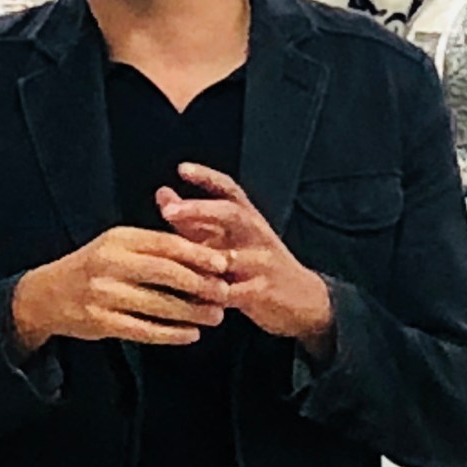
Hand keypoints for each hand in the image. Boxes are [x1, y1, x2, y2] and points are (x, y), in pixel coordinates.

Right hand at [12, 226, 230, 354]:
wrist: (48, 293)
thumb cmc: (95, 267)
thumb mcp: (118, 245)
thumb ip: (155, 247)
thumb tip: (204, 253)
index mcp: (118, 239)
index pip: (164, 244)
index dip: (197, 254)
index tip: (224, 263)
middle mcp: (109, 263)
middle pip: (164, 272)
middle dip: (199, 283)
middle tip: (225, 292)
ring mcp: (103, 294)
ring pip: (157, 304)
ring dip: (191, 312)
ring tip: (215, 316)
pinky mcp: (99, 321)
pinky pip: (143, 330)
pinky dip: (170, 334)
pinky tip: (190, 334)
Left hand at [157, 163, 334, 360]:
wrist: (303, 298)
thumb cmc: (255, 262)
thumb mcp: (228, 237)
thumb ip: (194, 218)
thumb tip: (162, 194)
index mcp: (247, 217)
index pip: (229, 188)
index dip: (206, 177)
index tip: (182, 168)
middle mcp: (255, 234)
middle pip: (230, 214)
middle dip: (199, 210)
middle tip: (169, 211)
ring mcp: (261, 262)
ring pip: (228, 257)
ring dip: (198, 258)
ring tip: (168, 255)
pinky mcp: (262, 292)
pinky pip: (232, 293)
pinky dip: (209, 295)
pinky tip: (185, 297)